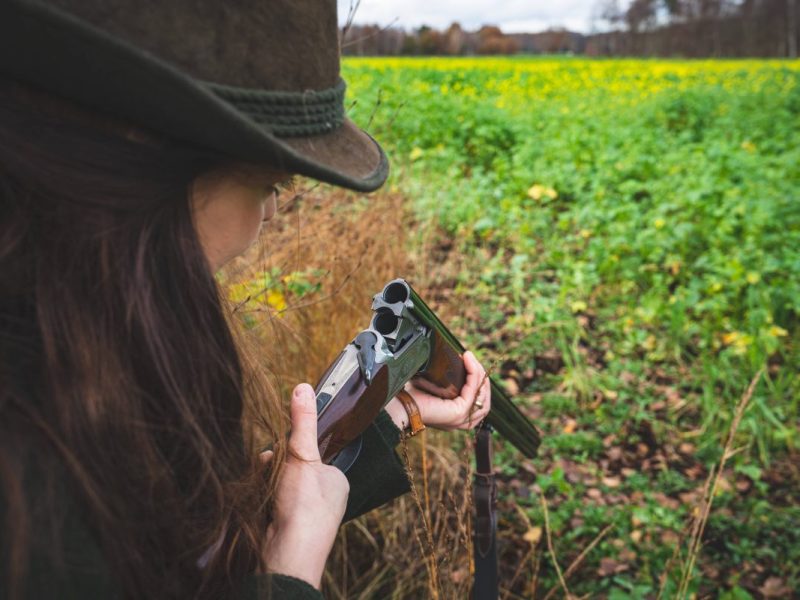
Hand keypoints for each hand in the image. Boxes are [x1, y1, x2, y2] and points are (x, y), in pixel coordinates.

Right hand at [261, 383, 348, 588]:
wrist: (287, 553)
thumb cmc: (305, 505)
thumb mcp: (303, 454)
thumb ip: (302, 422)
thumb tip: (303, 387)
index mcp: (337, 481)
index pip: (313, 455)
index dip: (294, 448)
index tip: (282, 448)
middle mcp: (325, 499)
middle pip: (293, 470)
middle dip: (276, 465)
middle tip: (269, 465)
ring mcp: (306, 516)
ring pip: (279, 486)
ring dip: (266, 480)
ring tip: (263, 484)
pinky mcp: (286, 528)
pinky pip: (270, 503)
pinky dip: (261, 498)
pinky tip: (257, 500)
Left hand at [385, 350, 490, 430]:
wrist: (400, 404)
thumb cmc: (413, 394)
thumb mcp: (436, 385)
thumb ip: (448, 379)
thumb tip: (455, 358)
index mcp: (457, 417)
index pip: (479, 400)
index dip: (478, 381)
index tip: (469, 362)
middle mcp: (462, 421)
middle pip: (484, 399)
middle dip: (481, 376)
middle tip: (471, 359)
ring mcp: (461, 419)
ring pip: (482, 395)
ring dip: (479, 373)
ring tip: (470, 358)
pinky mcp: (458, 413)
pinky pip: (473, 391)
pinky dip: (473, 374)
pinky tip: (468, 361)